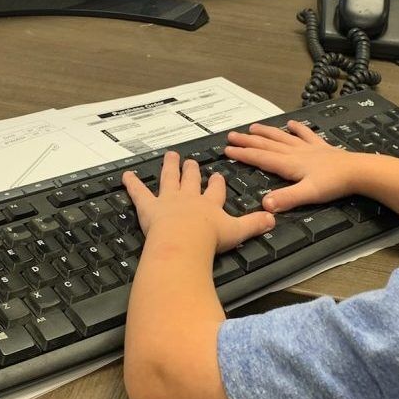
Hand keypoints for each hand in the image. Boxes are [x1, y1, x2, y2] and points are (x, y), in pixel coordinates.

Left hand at [123, 151, 274, 253]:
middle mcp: (189, 197)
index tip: (217, 175)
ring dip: (169, 167)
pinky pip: (139, 193)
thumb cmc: (210, 240)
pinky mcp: (149, 207)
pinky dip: (132, 184)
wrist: (184, 242)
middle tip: (191, 161)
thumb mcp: (237, 232)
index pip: (215, 190)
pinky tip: (125, 176)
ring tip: (170, 156)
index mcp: (209, 204)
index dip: (216, 183)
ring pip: (169, 179)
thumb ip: (254, 225)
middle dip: (191, 170)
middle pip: (191, 180)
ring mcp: (168, 200)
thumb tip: (274, 218)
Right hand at [225, 121, 359, 212]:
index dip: (243, 154)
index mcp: (289, 164)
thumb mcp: (308, 194)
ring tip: (253, 127)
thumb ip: (286, 198)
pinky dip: (297, 129)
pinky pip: (305, 134)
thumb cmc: (333, 184)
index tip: (227, 150)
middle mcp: (295, 153)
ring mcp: (308, 148)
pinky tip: (291, 123)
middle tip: (232, 136)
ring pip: (282, 137)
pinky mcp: (321, 147)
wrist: (358, 171)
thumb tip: (264, 205)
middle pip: (267, 145)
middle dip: (248, 141)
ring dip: (266, 132)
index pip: (261, 158)